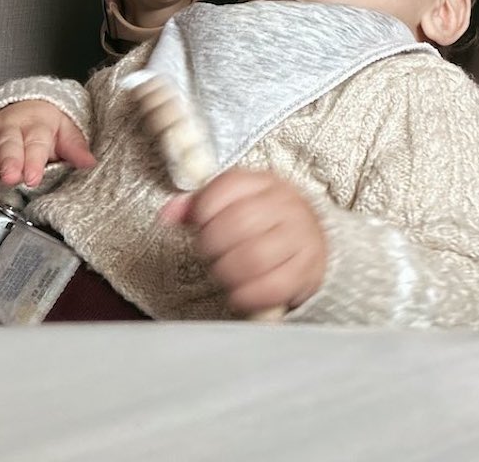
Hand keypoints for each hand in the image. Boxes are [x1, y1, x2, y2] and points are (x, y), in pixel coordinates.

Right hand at [0, 102, 95, 229]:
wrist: (19, 108)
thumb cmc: (42, 124)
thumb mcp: (64, 129)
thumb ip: (74, 146)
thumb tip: (89, 162)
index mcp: (31, 124)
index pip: (33, 141)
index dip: (32, 159)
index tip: (33, 177)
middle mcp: (4, 132)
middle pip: (3, 147)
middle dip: (5, 164)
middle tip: (9, 181)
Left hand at [163, 169, 326, 314]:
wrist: (310, 245)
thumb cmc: (264, 224)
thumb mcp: (233, 204)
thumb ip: (198, 206)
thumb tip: (168, 213)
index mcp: (265, 182)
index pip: (227, 186)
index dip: (203, 210)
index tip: (200, 225)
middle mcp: (287, 204)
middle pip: (237, 223)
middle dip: (212, 246)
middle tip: (210, 255)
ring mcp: (301, 236)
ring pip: (254, 257)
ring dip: (228, 272)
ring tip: (224, 273)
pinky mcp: (307, 270)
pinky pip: (273, 286)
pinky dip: (248, 295)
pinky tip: (239, 293)